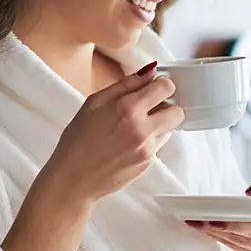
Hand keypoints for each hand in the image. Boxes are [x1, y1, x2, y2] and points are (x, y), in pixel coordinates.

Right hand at [42, 62, 183, 203]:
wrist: (73, 178)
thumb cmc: (78, 140)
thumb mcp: (94, 102)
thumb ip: (125, 84)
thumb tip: (149, 72)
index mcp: (127, 108)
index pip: (165, 87)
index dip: (162, 85)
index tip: (154, 88)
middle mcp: (141, 129)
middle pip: (177, 111)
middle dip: (167, 107)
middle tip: (150, 108)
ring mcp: (147, 148)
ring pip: (170, 129)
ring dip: (159, 125)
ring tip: (134, 129)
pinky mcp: (148, 164)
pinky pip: (159, 146)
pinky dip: (149, 141)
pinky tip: (128, 144)